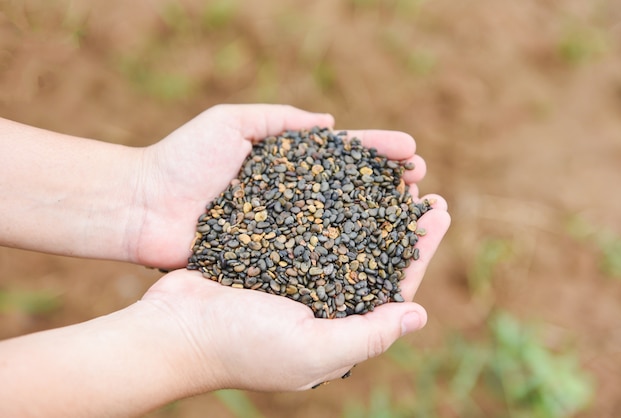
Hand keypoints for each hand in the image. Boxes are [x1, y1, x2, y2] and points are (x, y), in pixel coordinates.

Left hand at [127, 104, 430, 269]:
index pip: (343, 154)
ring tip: (413, 217)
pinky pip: (315, 258)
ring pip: (341, 225)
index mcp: (286, 164)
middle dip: (388, 186)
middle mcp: (293, 198)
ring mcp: (285, 231)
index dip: (377, 152)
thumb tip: (330, 124)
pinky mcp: (272, 260)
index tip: (411, 152)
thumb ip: (280, 119)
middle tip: (422, 186)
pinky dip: (347, 257)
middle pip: (351, 191)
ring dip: (379, 222)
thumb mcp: (231, 123)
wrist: (142, 207)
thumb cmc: (182, 160)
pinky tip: (377, 257)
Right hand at [140, 195, 449, 392]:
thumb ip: (368, 336)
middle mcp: (322, 300)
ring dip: (368, 205)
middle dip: (399, 222)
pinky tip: (340, 177)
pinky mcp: (269, 252)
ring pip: (343, 234)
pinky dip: (327, 201)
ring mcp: (295, 275)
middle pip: (373, 255)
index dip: (420, 249)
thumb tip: (419, 315)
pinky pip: (307, 222)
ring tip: (388, 174)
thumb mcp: (313, 349)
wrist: (173, 328)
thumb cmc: (242, 345)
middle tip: (420, 187)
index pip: (395, 286)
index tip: (440, 211)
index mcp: (339, 327)